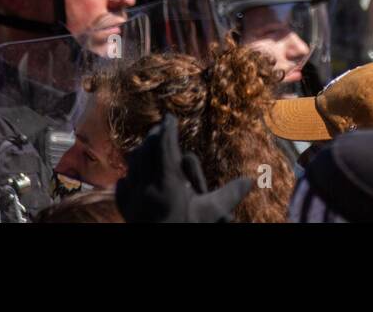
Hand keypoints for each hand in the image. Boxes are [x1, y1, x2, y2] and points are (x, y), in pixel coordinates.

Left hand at [115, 113, 251, 222]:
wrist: (159, 255)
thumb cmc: (185, 229)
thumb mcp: (210, 213)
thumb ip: (229, 194)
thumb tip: (251, 180)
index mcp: (167, 183)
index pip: (165, 146)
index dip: (168, 129)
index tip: (170, 117)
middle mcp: (146, 187)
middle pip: (146, 151)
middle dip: (153, 137)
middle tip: (160, 128)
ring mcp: (133, 199)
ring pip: (132, 166)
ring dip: (140, 153)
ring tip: (146, 146)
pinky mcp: (125, 212)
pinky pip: (122, 188)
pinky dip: (127, 177)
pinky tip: (130, 177)